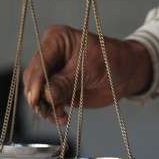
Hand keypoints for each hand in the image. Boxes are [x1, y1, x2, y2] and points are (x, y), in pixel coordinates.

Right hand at [22, 25, 152, 124]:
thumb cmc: (110, 60)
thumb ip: (66, 82)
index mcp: (55, 40)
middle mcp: (50, 55)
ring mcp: (53, 74)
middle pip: (33, 78)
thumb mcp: (88, 69)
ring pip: (37, 93)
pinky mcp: (58, 90)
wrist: (125, 74)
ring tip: (60, 116)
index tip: (35, 99)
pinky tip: (62, 118)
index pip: (39, 62)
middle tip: (49, 110)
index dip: (36, 82)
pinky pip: (48, 103)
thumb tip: (47, 95)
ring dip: (45, 108)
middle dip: (38, 96)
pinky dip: (52, 113)